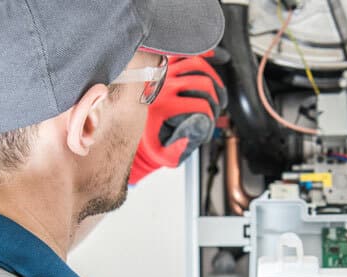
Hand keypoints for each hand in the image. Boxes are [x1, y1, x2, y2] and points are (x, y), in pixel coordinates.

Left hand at [129, 54, 226, 184]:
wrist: (130, 127)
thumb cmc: (150, 140)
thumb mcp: (163, 153)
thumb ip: (180, 149)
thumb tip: (199, 129)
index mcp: (163, 106)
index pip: (201, 105)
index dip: (211, 116)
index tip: (209, 123)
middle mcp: (162, 86)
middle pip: (203, 83)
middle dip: (215, 99)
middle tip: (215, 110)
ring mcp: (163, 72)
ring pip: (197, 64)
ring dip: (213, 78)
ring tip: (216, 93)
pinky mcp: (163, 65)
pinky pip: (184, 53)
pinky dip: (201, 54)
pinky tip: (212, 59)